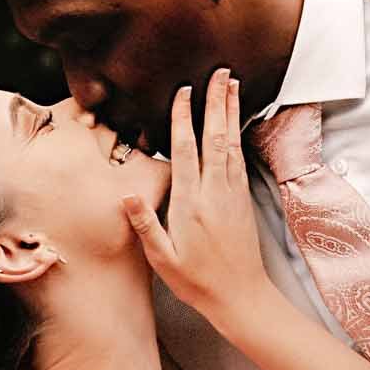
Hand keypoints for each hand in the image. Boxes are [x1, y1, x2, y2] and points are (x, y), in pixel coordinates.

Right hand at [122, 68, 268, 323]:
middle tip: (219, 72)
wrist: (241, 297)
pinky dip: (238, 134)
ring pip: (231, 143)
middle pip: (215, 138)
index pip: (185, 151)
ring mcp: (232, 194)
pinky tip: (236, 120)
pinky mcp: (243, 200)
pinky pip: (239, 158)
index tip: (184, 91)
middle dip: (216, 102)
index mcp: (190, 204)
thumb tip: (126, 193)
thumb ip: (145, 224)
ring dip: (231, 111)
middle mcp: (214, 193)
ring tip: (232, 83)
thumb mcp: (163, 259)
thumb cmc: (197, 281)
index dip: (183, 119)